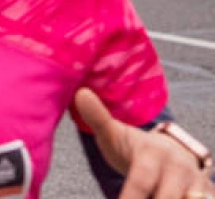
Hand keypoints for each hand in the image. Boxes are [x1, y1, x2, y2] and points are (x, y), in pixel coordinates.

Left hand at [74, 87, 212, 196]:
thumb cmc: (136, 147)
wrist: (170, 152)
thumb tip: (81, 93)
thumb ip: (98, 118)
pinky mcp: (207, 194)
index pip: (141, 180)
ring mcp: (197, 185)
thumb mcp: (116, 133)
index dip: (130, 198)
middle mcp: (180, 170)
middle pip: (168, 198)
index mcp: (154, 154)